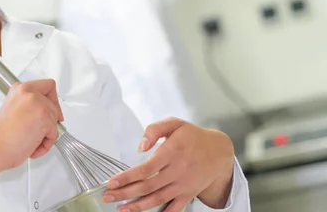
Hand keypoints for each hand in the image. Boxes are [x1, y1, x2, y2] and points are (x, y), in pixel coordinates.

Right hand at [0, 79, 63, 169]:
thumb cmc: (2, 135)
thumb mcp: (13, 108)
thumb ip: (29, 104)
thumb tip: (44, 109)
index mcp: (21, 88)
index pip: (47, 86)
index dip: (53, 100)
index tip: (52, 109)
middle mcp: (30, 93)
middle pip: (54, 105)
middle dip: (49, 122)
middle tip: (37, 131)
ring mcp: (38, 104)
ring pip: (55, 120)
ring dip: (46, 134)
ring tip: (30, 139)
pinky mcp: (45, 118)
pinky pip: (55, 133)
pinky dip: (47, 143)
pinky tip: (32, 145)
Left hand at [103, 118, 234, 211]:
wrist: (219, 151)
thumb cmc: (193, 136)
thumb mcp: (174, 124)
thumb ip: (154, 130)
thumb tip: (140, 146)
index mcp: (171, 153)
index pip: (146, 169)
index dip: (127, 177)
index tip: (112, 182)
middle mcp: (177, 171)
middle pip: (147, 186)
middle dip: (125, 193)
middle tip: (107, 197)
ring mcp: (183, 185)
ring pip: (158, 199)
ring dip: (138, 206)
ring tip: (121, 209)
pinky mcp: (189, 194)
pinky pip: (175, 208)